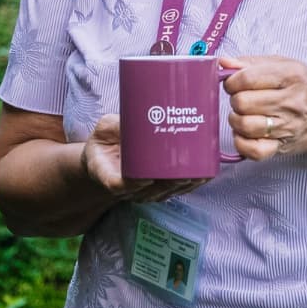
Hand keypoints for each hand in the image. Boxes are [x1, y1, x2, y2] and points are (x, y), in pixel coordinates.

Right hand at [81, 113, 208, 202]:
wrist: (103, 160)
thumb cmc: (105, 143)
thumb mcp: (103, 129)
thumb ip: (115, 125)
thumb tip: (137, 114)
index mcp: (108, 174)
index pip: (118, 185)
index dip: (134, 184)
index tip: (147, 177)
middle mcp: (127, 188)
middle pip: (149, 192)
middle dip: (169, 184)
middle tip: (184, 173)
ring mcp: (142, 192)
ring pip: (164, 194)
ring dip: (182, 187)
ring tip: (198, 174)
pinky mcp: (155, 190)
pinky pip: (172, 192)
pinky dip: (188, 187)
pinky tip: (202, 177)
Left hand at [222, 55, 306, 161]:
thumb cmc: (305, 89)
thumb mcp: (285, 66)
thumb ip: (251, 62)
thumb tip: (222, 63)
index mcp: (290, 75)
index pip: (246, 78)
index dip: (231, 81)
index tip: (233, 83)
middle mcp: (290, 101)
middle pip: (242, 102)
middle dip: (235, 100)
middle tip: (242, 100)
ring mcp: (287, 126)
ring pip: (244, 125)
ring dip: (236, 120)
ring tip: (243, 116)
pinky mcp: (282, 147)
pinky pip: (253, 150)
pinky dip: (242, 143)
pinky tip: (245, 134)